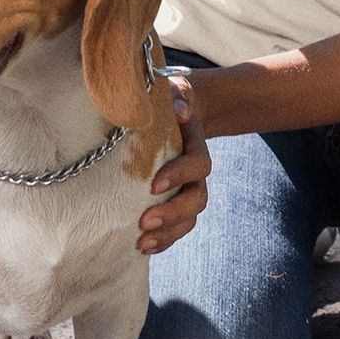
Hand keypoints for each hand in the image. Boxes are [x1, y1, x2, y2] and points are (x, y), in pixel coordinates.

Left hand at [137, 75, 209, 254]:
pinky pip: (177, 226)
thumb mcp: (176, 90)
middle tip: (144, 222)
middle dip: (173, 214)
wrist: (181, 111)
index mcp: (196, 145)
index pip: (198, 165)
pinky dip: (163, 239)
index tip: (154, 185)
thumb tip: (179, 110)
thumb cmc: (172, 98)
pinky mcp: (174, 199)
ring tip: (141, 243)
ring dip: (167, 234)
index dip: (180, 175)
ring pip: (189, 218)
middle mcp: (195, 172)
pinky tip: (143, 248)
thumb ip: (180, 96)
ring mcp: (187, 188)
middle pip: (197, 199)